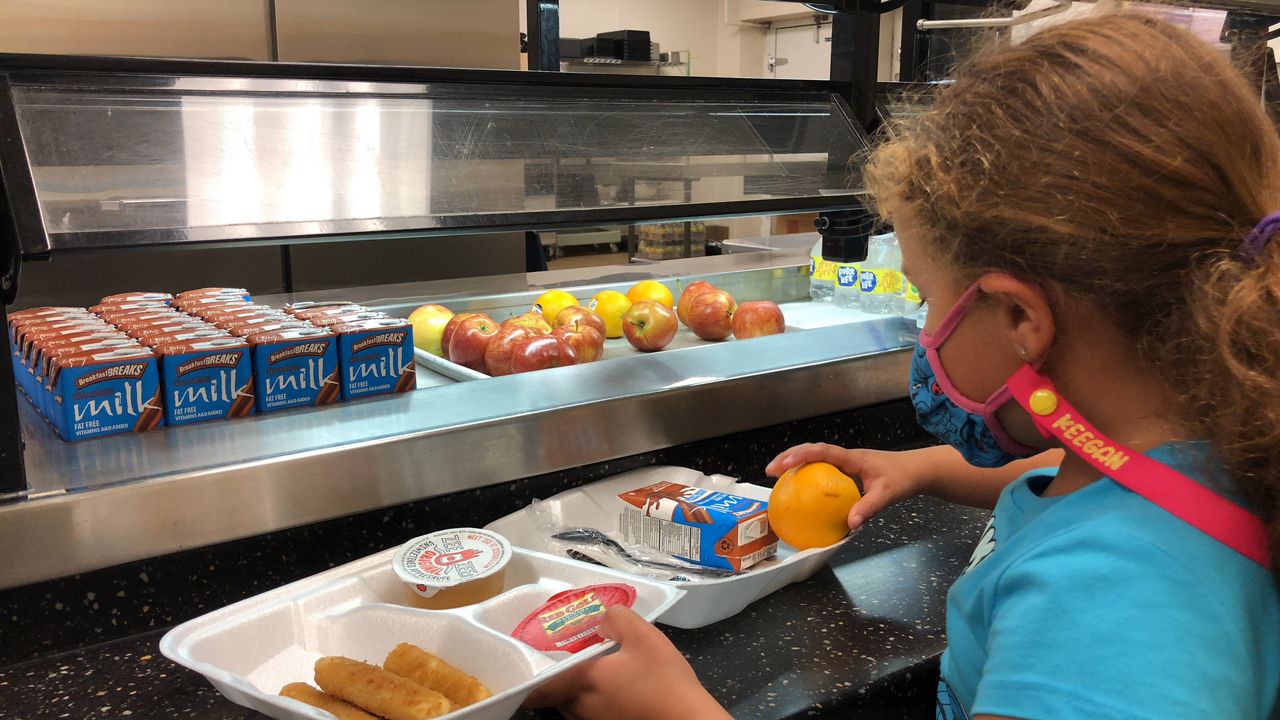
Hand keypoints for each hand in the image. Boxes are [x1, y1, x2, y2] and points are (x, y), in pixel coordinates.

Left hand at [522, 606, 729, 719]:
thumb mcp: (645, 636)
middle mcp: (580, 708)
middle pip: (555, 695)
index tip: (527, 665)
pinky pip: (588, 715)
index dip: (527, 681)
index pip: (538, 689)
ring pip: (572, 706)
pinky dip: (592, 701)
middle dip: (558, 677)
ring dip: (576, 690)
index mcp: (583, 682)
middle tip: (568, 657)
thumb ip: (617, 618)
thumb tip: (601, 621)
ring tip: (593, 670)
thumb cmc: (664, 680)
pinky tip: (614, 689)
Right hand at [765, 444, 936, 529]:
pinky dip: (808, 474)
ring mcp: (846, 463)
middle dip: (789, 456)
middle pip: (812, 450)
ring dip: (796, 463)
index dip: (800, 456)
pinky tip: (802, 491)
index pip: (822, 451)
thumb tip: (850, 524)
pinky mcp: (848, 471)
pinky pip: (823, 469)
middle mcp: (846, 457)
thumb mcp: (887, 494)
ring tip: (778, 476)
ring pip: (815, 457)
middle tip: (770, 470)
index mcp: (852, 458)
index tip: (783, 464)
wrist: (918, 471)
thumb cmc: (903, 478)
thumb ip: (869, 508)